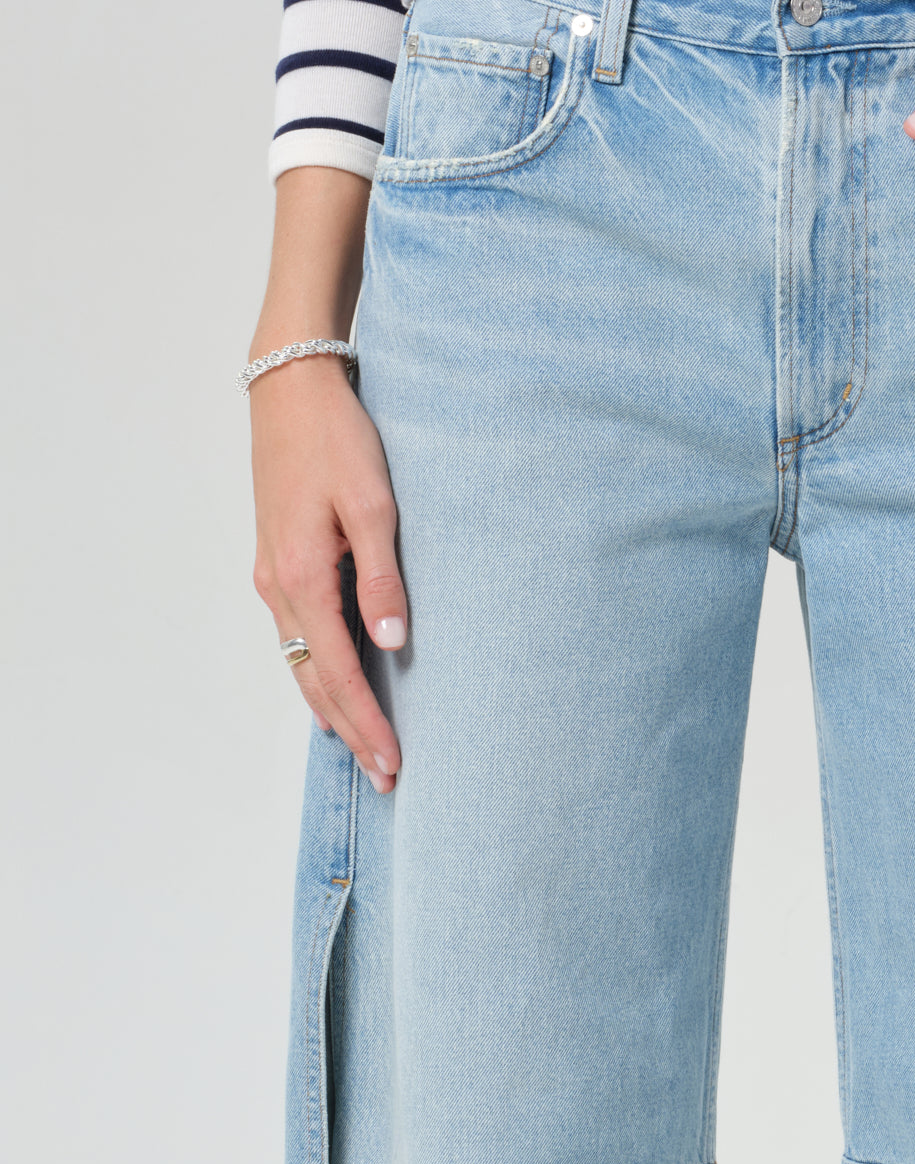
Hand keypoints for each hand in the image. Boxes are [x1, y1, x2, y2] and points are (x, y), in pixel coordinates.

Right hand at [250, 351, 405, 793]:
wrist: (290, 389)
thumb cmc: (337, 441)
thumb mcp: (372, 506)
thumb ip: (383, 578)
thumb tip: (392, 646)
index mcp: (302, 579)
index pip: (337, 673)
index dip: (366, 724)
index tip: (392, 764)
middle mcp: (278, 586)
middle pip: (312, 680)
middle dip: (349, 730)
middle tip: (384, 774)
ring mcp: (272, 573)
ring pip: (299, 660)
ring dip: (331, 705)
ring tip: (361, 744)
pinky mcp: (277, 559)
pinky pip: (295, 633)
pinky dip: (315, 669)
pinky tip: (332, 680)